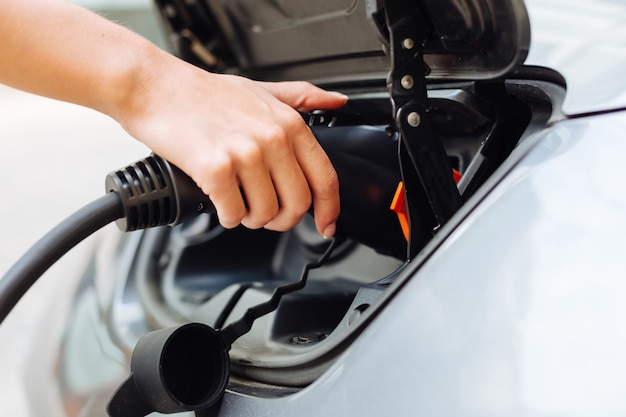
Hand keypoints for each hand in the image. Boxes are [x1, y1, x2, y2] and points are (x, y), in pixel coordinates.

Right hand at [117, 55, 346, 236]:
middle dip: (282, 219)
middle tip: (266, 215)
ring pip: (265, 213)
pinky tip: (220, 203)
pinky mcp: (216, 168)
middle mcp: (272, 138)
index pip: (325, 178)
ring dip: (251, 219)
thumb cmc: (205, 94)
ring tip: (238, 203)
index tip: (325, 225)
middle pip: (297, 204)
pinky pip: (234, 214)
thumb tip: (336, 102)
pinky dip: (228, 217)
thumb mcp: (262, 89)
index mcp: (289, 123)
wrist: (156, 89)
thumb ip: (301, 97)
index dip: (329, 210)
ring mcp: (245, 154)